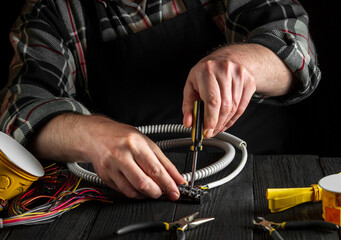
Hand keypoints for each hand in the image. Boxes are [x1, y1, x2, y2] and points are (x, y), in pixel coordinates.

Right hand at [31, 114, 185, 200]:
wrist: (96, 135)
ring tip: (154, 190)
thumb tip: (178, 178)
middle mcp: (122, 155)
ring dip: (147, 194)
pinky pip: (124, 191)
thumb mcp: (147, 143)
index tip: (176, 192)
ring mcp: (111, 167)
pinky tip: (141, 189)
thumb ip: (164, 162)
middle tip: (165, 192)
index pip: (155, 168)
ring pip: (133, 190)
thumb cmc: (123, 137)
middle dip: (158, 192)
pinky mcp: (105, 177)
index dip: (168, 183)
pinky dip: (136, 194)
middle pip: (143, 182)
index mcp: (135, 144)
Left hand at [183, 56, 255, 137]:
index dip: (210, 119)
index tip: (206, 130)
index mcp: (207, 71)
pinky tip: (226, 122)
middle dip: (217, 123)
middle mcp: (224, 71)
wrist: (228, 57)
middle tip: (210, 131)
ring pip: (234, 108)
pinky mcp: (249, 82)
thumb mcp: (191, 85)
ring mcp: (239, 75)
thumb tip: (189, 122)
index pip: (212, 100)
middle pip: (224, 106)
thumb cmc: (206, 72)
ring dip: (224, 122)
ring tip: (216, 126)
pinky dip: (233, 118)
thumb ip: (188, 106)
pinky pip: (242, 107)